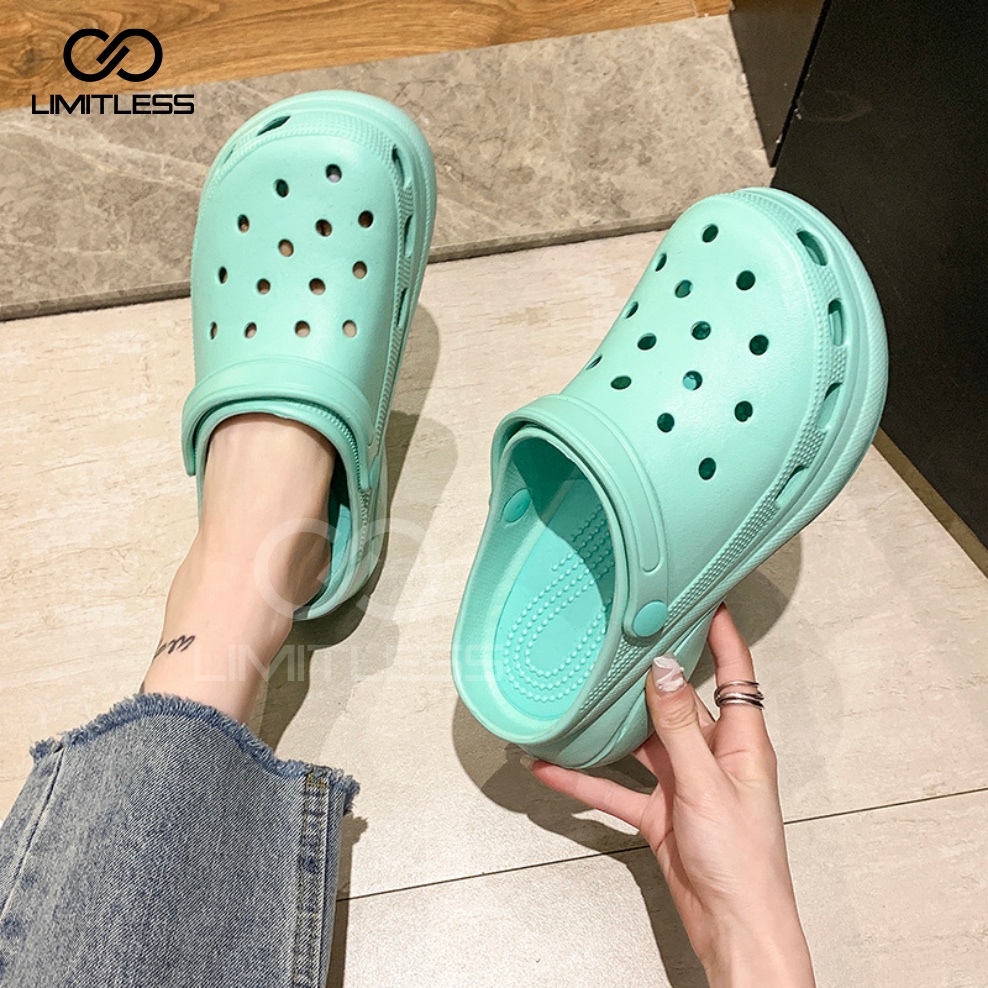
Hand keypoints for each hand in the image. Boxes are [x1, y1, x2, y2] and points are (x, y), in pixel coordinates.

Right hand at [531, 604, 815, 987]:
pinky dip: (586, 778)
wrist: (733, 930)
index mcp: (740, 743)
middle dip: (650, 674)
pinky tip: (554, 767)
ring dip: (610, 727)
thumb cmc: (743, 864)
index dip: (724, 636)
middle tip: (623, 639)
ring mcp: (684, 785)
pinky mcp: (660, 814)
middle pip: (678, 703)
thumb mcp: (706, 786)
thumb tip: (664, 671)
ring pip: (642, 742)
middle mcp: (711, 757)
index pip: (735, 674)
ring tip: (580, 697)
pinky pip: (616, 787)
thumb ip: (677, 728)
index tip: (708, 599)